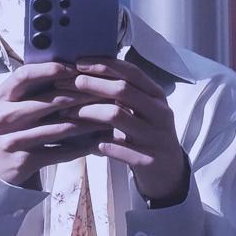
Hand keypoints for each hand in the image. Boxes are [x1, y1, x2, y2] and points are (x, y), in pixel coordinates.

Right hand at [0, 62, 100, 187]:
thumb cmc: (4, 130)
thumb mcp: (6, 106)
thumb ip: (28, 91)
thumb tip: (66, 70)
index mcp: (0, 98)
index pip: (24, 76)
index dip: (50, 69)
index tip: (73, 67)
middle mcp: (4, 118)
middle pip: (49, 102)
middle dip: (81, 96)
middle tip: (104, 92)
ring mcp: (13, 141)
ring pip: (59, 128)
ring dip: (88, 122)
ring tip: (108, 117)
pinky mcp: (24, 162)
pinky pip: (59, 152)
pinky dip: (81, 147)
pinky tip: (96, 142)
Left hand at [66, 57, 188, 203]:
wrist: (169, 171)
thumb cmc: (147, 134)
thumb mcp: (143, 110)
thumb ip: (124, 93)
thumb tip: (87, 72)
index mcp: (157, 96)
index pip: (131, 72)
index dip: (104, 65)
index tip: (78, 63)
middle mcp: (160, 113)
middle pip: (122, 90)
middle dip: (91, 84)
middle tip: (66, 84)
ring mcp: (156, 136)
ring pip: (117, 116)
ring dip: (88, 112)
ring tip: (68, 113)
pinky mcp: (149, 160)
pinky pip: (117, 148)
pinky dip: (99, 143)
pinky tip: (87, 144)